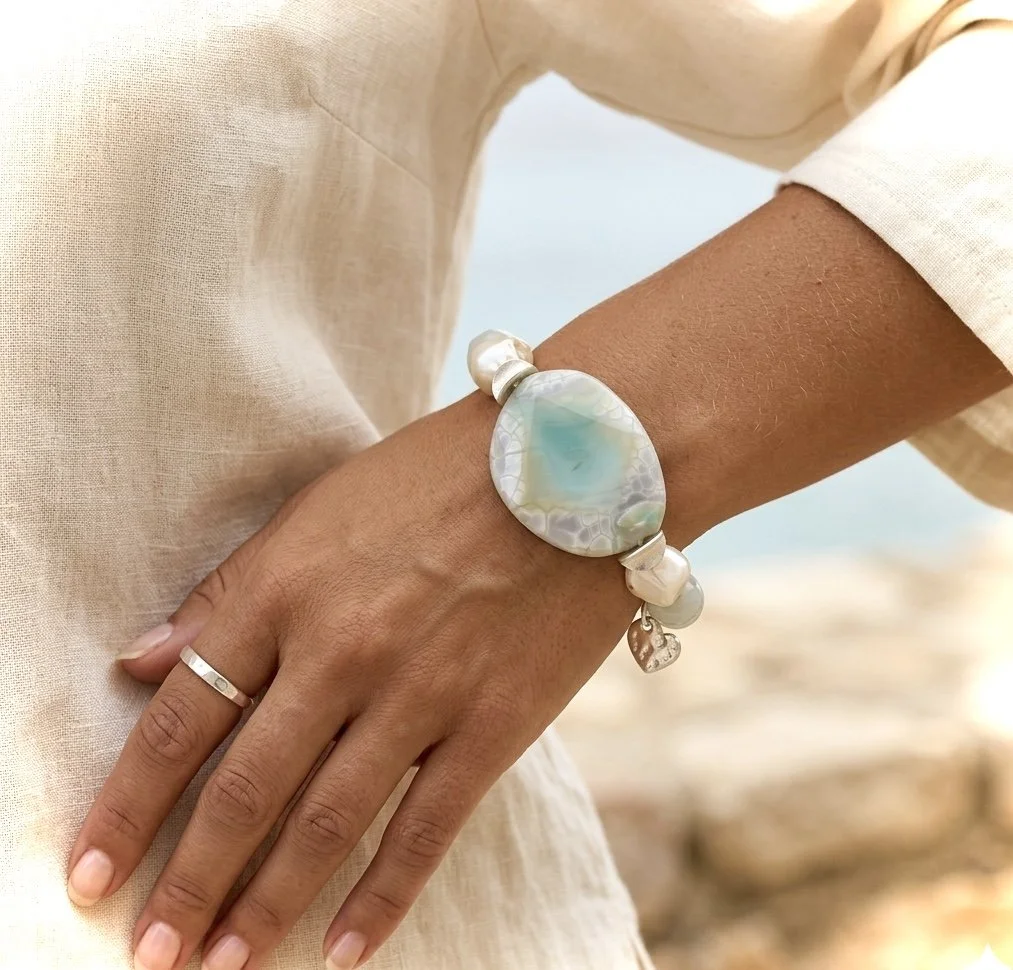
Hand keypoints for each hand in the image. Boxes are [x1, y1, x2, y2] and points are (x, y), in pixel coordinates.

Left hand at [66, 392, 638, 969]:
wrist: (577, 465)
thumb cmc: (437, 478)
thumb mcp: (320, 509)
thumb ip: (233, 588)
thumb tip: (142, 661)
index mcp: (288, 587)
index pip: (184, 716)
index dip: (127, 804)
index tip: (88, 871)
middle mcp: (342, 648)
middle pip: (244, 789)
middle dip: (187, 881)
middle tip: (152, 951)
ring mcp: (421, 692)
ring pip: (326, 824)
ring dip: (266, 905)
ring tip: (223, 966)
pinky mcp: (493, 723)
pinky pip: (426, 828)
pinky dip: (383, 897)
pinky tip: (345, 950)